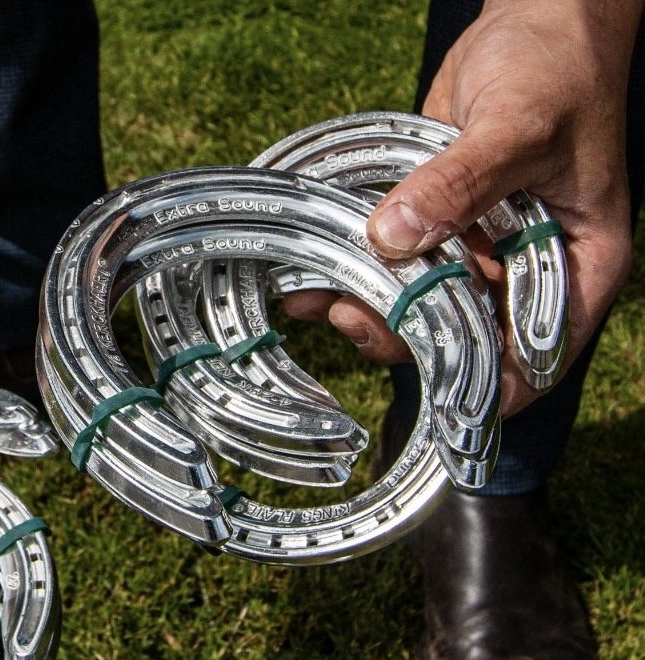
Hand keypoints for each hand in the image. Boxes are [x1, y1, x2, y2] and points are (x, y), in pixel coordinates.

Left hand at [285, 0, 639, 415]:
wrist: (533, 22)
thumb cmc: (558, 69)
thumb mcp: (519, 128)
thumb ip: (460, 186)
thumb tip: (394, 237)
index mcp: (576, 263)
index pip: (538, 352)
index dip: (490, 384)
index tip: (431, 392)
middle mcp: (525, 265)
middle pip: (464, 331)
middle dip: (405, 331)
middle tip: (350, 313)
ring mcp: (478, 247)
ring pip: (421, 300)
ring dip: (369, 303)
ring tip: (314, 294)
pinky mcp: (438, 223)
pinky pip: (395, 259)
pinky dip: (357, 266)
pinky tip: (312, 269)